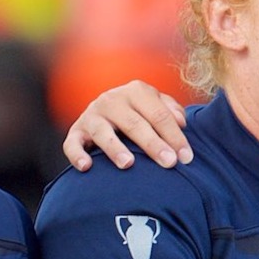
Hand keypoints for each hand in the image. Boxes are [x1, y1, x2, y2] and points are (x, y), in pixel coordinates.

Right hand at [62, 80, 192, 170]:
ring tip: (128, 164)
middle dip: (153, 144)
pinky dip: (77, 155)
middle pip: (134, 123)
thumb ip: (171, 110)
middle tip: (169, 163)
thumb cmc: (140, 113)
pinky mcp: (75, 131)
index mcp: (136, 91)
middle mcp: (111, 99)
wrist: (107, 112)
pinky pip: (72, 144)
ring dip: (115, 148)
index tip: (186, 158)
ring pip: (103, 132)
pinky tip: (86, 167)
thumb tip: (180, 122)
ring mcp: (91, 115)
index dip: (175, 136)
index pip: (159, 114)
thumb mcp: (156, 105)